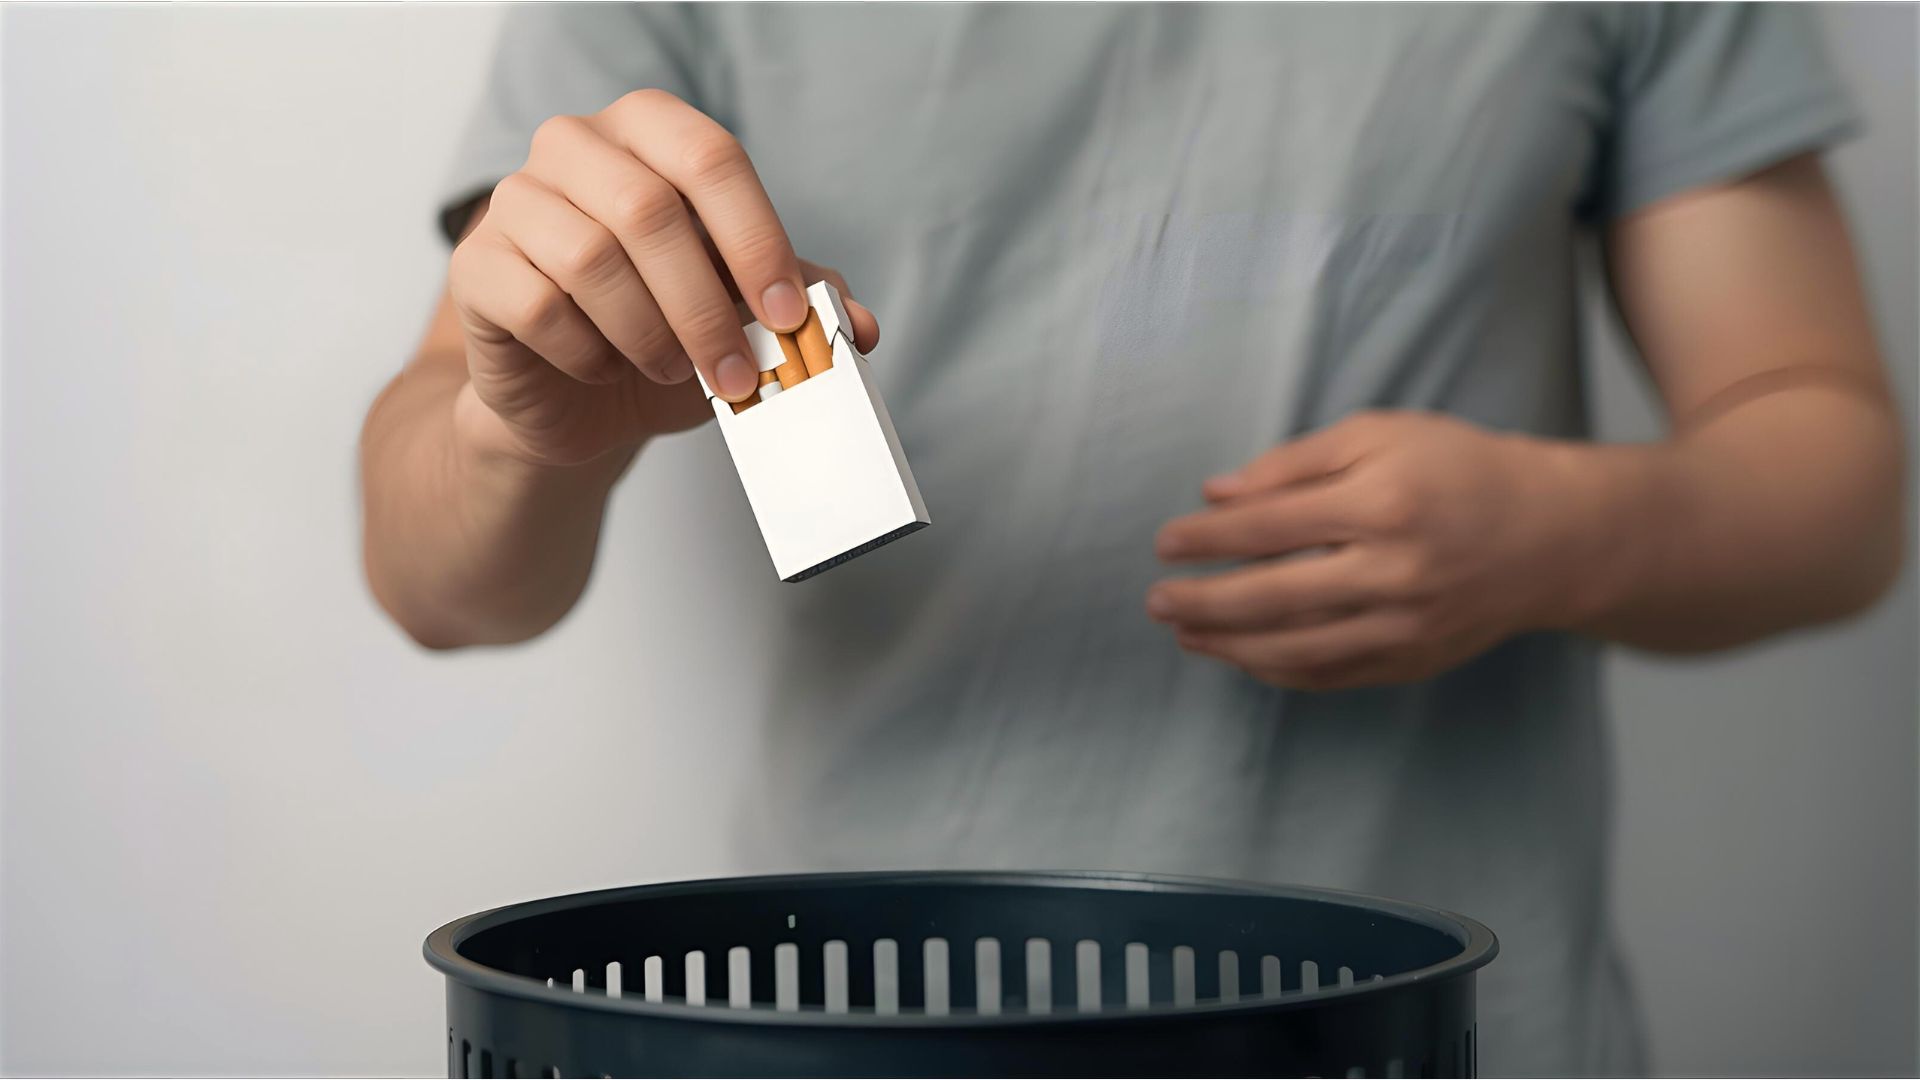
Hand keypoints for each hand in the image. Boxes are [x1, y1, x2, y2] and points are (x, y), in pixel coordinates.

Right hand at [446, 89, 879, 466]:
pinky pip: (539, 306)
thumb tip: (859, 325)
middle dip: (705, 307)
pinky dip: (587, 352)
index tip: (789, 316)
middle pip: (647, 209)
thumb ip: (800, 303)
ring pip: (591, 258)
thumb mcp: (743, 315)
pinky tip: (604, 368)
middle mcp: (573, 145)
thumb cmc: (663, 334)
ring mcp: (514, 200)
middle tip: (736, 374)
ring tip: (670, 370)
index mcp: (648, 130)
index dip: (756, 239)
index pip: (711, 157)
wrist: (573, 399)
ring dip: (649, 333)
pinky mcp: (476, 266)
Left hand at [1146, 411, 1594, 690]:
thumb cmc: (1455, 469)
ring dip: (1229, 647)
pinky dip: (1278, 671)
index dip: (1207, 539)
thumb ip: (1294, 464)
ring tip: (1185, 634)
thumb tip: (1215, 496)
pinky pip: (1330, 675)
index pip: (1270, 527)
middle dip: (1203, 602)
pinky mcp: (1415, 659)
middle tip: (1155, 601)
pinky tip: (1241, 656)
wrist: (1551, 535)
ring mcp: (1406, 624)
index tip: (1164, 543)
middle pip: (1273, 597)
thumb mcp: (1380, 435)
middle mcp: (1394, 571)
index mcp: (1382, 504)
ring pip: (1297, 649)